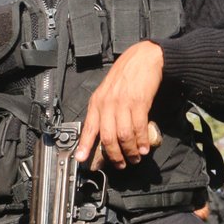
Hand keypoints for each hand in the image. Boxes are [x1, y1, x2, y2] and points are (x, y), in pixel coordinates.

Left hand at [75, 41, 163, 168]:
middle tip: (120, 164)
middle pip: (107, 136)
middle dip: (114, 155)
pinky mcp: (139, 102)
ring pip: (123, 135)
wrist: (143, 58)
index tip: (80, 158)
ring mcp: (123, 103)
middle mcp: (107, 104)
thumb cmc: (125, 77)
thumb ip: (104, 111)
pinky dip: (141, 141)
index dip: (84, 145)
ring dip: (130, 150)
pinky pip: (139, 127)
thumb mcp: (107, 93)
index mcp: (96, 103)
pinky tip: (143, 147)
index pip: (88, 127)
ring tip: (135, 158)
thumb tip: (102, 133)